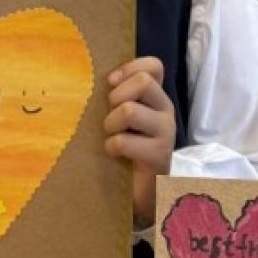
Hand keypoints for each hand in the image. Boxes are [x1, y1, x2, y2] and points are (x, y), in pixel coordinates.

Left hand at [104, 56, 175, 227]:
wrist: (142, 191)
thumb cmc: (125, 150)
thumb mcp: (120, 118)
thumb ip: (116, 97)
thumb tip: (91, 80)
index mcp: (156, 97)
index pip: (154, 66)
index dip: (129, 68)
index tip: (110, 83)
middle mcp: (165, 110)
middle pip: (143, 81)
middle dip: (117, 96)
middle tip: (111, 117)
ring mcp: (165, 132)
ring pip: (130, 110)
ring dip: (111, 123)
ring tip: (111, 136)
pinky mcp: (159, 155)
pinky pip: (123, 141)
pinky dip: (111, 147)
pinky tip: (113, 154)